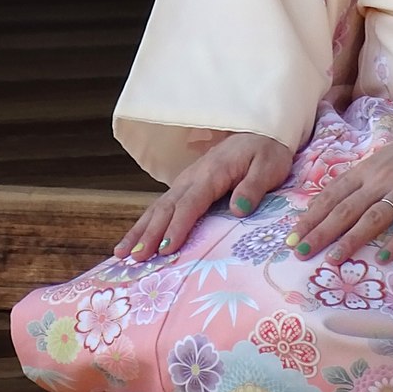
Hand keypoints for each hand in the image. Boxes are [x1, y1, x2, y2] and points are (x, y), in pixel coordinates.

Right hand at [113, 132, 292, 258]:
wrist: (260, 133)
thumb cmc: (267, 152)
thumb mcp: (269, 166)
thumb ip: (254, 186)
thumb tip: (239, 209)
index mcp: (213, 172)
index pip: (191, 202)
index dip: (178, 226)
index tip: (166, 249)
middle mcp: (194, 176)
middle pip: (167, 207)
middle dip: (150, 233)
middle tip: (136, 259)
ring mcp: (186, 181)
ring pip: (158, 207)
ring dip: (140, 230)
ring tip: (123, 254)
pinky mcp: (186, 186)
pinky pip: (162, 205)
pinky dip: (145, 224)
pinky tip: (133, 242)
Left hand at [289, 137, 392, 265]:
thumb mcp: (381, 160)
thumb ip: (360, 181)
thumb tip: (330, 204)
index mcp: (367, 170)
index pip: (333, 194)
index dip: (312, 216)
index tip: (293, 235)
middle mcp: (381, 180)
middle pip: (346, 209)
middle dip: (321, 232)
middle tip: (300, 252)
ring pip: (373, 217)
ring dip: (351, 240)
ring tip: (333, 260)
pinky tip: (385, 258)